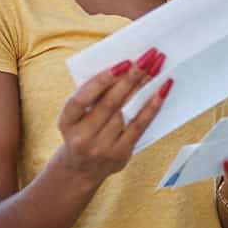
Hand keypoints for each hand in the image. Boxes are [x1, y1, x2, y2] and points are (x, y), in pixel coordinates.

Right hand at [56, 47, 170, 185]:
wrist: (80, 171)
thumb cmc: (81, 130)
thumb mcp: (75, 116)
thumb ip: (91, 95)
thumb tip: (124, 67)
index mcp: (66, 122)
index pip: (81, 99)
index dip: (102, 80)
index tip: (124, 63)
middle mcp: (82, 137)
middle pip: (110, 102)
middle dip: (132, 76)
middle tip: (149, 56)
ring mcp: (101, 148)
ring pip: (127, 112)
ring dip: (144, 86)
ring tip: (158, 67)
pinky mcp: (120, 154)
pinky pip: (139, 126)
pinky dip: (152, 106)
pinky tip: (162, 90)